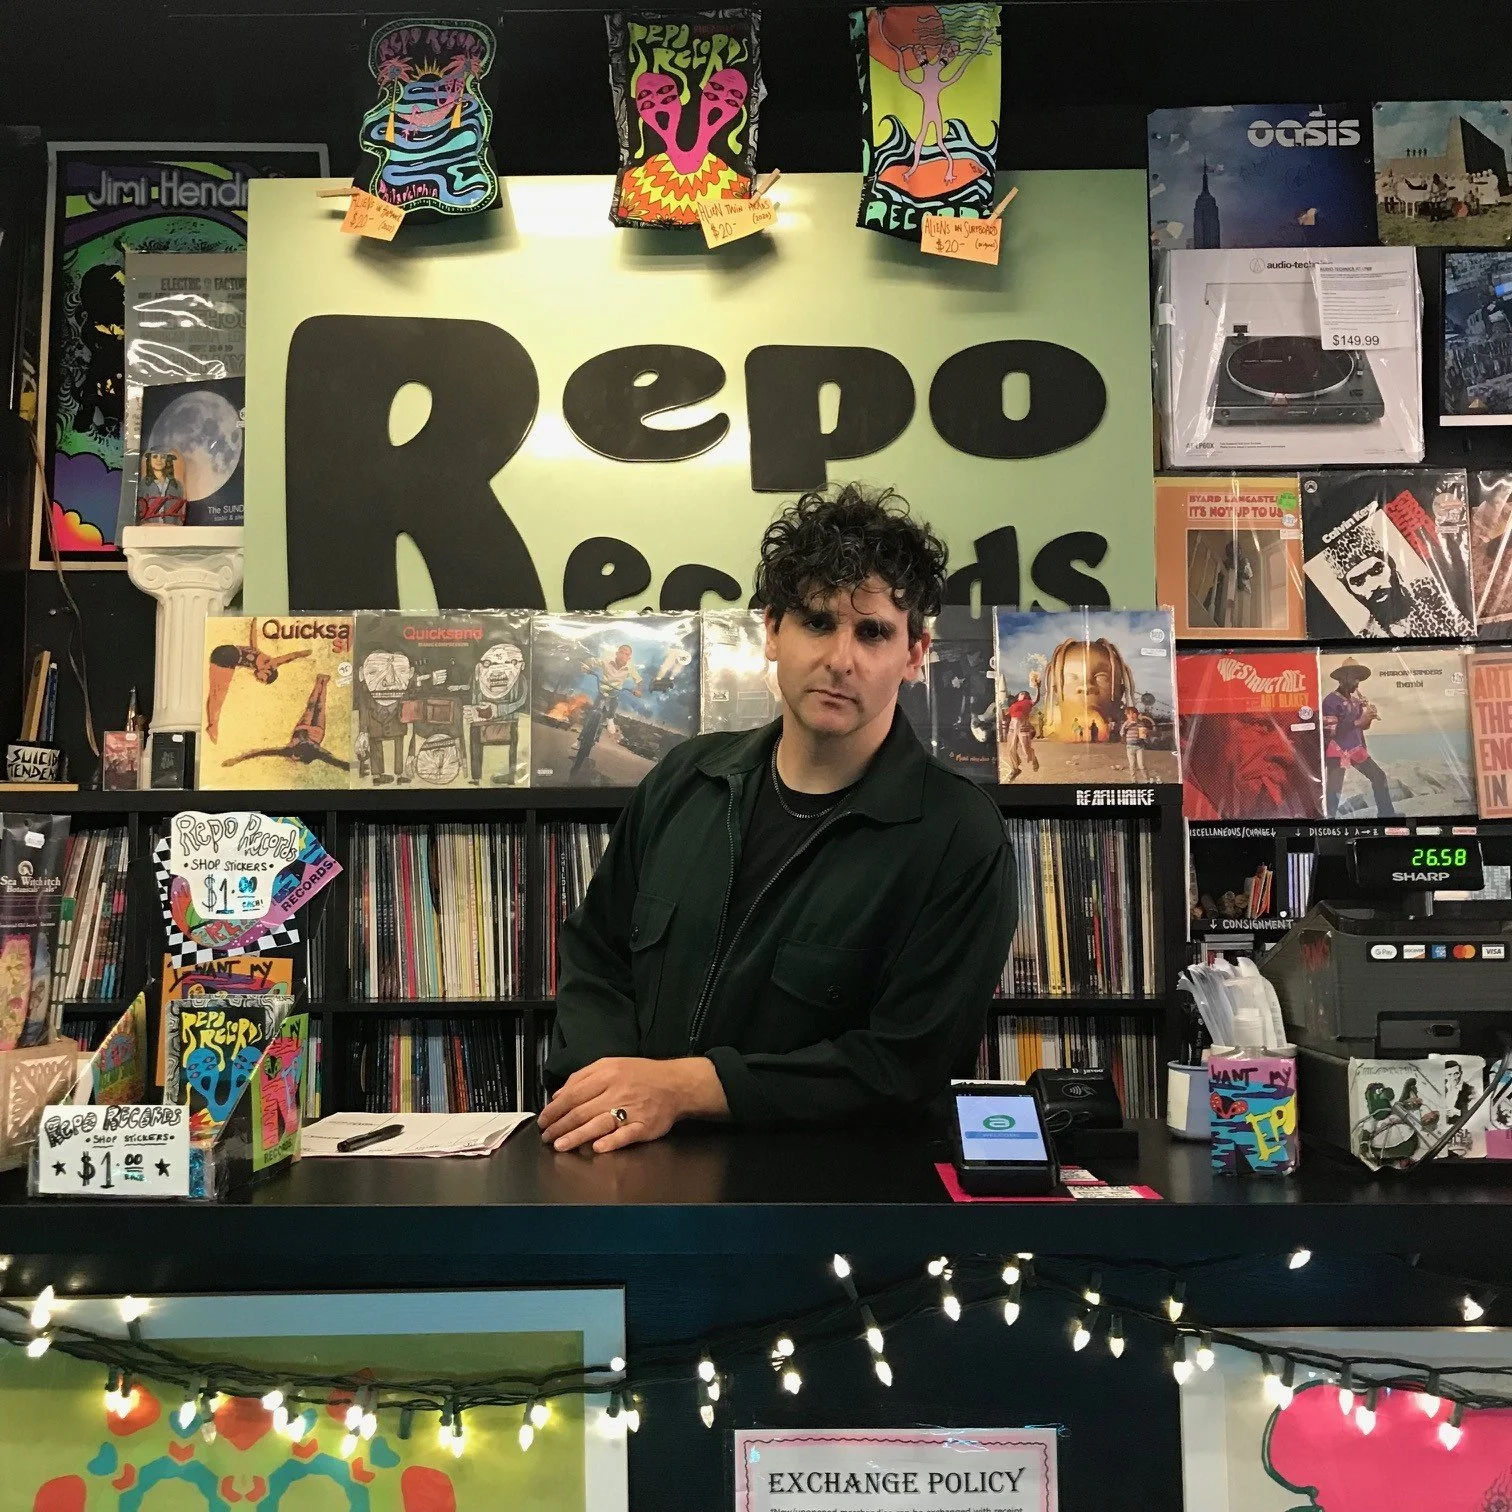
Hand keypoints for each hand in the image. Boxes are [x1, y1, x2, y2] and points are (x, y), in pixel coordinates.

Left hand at [537, 1057, 728, 1153]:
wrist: (676, 1084)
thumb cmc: (641, 1075)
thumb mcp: (611, 1064)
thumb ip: (583, 1077)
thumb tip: (558, 1094)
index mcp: (607, 1074)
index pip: (573, 1094)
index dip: (555, 1109)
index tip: (544, 1120)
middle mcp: (617, 1091)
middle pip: (582, 1111)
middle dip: (560, 1126)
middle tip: (546, 1136)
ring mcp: (632, 1110)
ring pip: (599, 1124)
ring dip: (577, 1136)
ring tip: (560, 1145)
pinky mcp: (644, 1126)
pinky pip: (626, 1135)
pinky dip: (611, 1142)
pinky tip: (597, 1148)